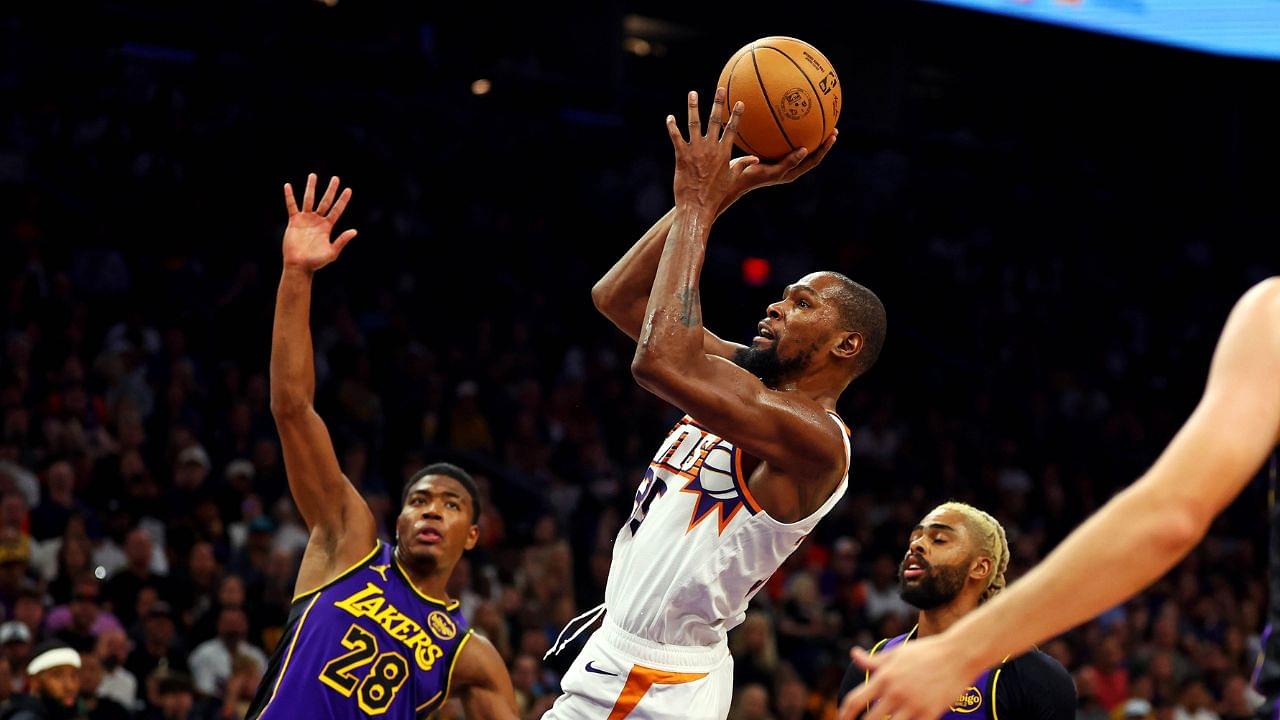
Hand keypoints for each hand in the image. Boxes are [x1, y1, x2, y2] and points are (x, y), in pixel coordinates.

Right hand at [282, 173, 356, 272]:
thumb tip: (354, 231)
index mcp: (328, 226)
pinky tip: (288, 186)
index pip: (337, 210)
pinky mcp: (294, 221)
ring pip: (309, 199)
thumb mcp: (332, 252)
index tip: (348, 189)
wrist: (299, 265)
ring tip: (313, 175)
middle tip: (336, 178)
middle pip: (325, 201)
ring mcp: (306, 219)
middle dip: (330, 190)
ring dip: (311, 187)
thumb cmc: (316, 262)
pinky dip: (290, 196)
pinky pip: (291, 206)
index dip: (342, 200)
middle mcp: (318, 220)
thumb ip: (342, 241)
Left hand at [667, 88, 757, 216]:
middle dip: (718, 104)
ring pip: (694, 124)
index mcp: (724, 153)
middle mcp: (710, 148)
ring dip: (693, 107)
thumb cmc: (716, 195)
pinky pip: (676, 137)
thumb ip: (742, 165)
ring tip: (693, 93)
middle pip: (715, 121)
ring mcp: (695, 150)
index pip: (732, 129)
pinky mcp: (681, 156)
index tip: (739, 101)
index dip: (736, 115)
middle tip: (720, 89)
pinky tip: (670, 117)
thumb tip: (756, 159)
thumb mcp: (732, 179)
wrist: (697, 206)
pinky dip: (672, 127)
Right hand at [718, 130, 837, 213]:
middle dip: (820, 140)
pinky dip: (784, 128)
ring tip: (812, 119)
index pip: (813, 160)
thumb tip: (805, 150)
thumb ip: (789, 163)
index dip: (824, 149)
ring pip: (795, 144)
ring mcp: (777, 159)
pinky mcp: (768, 152)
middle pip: (809, 152)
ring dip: (805, 133)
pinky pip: (779, 138)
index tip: (833, 136)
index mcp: (791, 172)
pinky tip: (782, 115)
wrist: (732, 177)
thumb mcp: (772, 171)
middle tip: (830, 126)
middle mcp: (787, 165)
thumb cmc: (751, 176)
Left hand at [837, 635, 982, 719]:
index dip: (844, 714)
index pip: (855, 700)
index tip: (841, 719)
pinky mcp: (930, 714)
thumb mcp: (897, 653)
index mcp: (884, 677)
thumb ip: (873, 661)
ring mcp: (913, 705)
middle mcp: (895, 693)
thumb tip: (853, 654)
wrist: (958, 655)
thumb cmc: (926, 652)